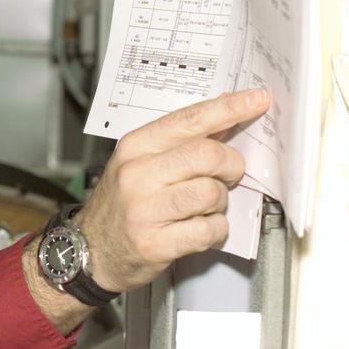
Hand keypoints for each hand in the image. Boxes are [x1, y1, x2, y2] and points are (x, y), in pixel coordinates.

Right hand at [72, 89, 269, 293]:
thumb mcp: (140, 161)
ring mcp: (145, 209)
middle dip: (231, 165)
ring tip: (205, 206)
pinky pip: (209, 229)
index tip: (257, 100)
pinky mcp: (156, 243)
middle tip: (228, 174)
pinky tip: (200, 228)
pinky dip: (215, 230)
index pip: (189, 120)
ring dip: (220, 202)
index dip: (229, 109)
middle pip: (208, 155)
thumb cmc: (122, 202)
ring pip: (212, 193)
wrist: (91, 248)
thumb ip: (180, 141)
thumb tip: (225, 113)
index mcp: (135, 146)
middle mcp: (137, 174)